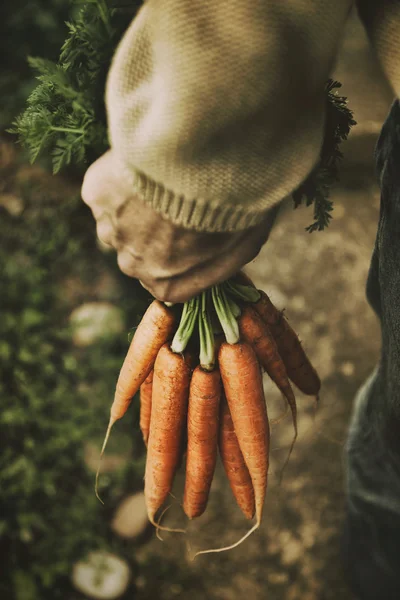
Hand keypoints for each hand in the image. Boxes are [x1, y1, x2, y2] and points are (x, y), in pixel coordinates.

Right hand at [81, 151, 277, 302]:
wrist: (202, 160)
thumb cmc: (232, 206)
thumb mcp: (245, 244)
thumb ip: (223, 262)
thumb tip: (216, 263)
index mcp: (167, 286)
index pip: (166, 280)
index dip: (180, 254)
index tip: (192, 231)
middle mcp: (132, 266)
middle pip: (139, 253)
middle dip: (154, 232)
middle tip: (178, 201)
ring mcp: (111, 229)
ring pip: (118, 222)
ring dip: (134, 208)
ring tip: (161, 180)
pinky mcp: (95, 194)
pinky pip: (106, 190)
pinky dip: (119, 179)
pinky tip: (143, 164)